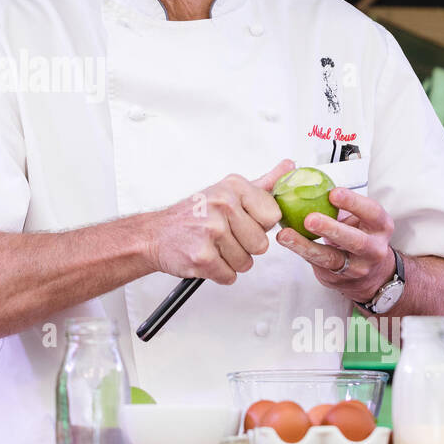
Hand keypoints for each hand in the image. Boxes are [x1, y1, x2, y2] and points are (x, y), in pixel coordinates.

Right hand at [143, 160, 294, 284]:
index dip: (258, 224)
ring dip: (230, 261)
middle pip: (261, 244)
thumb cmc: (192, 215)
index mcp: (233, 187)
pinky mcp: (202, 256)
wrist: (154, 235)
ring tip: (211, 247)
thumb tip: (290, 167)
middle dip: (244, 246)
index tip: (240, 221)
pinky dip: (218, 273)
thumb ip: (262, 184)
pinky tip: (205, 258)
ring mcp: (212, 230)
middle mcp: (223, 204)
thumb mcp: (226, 191)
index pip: (272, 216)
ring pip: (246, 263)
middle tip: (222, 236)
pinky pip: (229, 276)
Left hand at [275, 186, 396, 303]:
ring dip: (307, 246)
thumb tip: (306, 176)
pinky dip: (301, 252)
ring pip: (332, 258)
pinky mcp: (340, 279)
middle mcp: (374, 249)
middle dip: (332, 229)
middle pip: (356, 240)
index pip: (372, 212)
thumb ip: (340, 202)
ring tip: (286, 235)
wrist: (371, 274)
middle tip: (309, 219)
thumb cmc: (359, 234)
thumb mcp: (359, 217)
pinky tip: (287, 242)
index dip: (353, 202)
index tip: (333, 192)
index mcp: (381, 226)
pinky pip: (318, 265)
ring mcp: (358, 267)